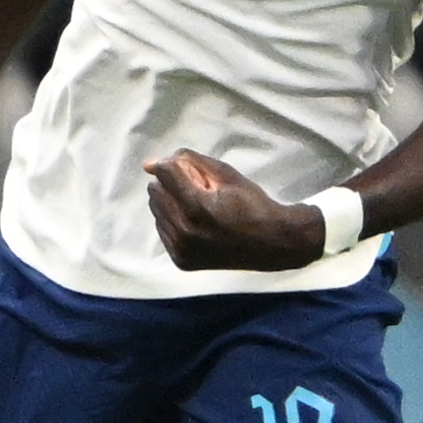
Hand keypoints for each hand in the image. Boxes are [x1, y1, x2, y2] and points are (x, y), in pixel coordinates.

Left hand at [146, 152, 326, 271]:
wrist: (272, 244)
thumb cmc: (252, 205)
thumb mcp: (226, 174)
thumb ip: (189, 162)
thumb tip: (150, 164)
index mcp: (196, 206)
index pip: (164, 172)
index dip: (175, 165)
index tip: (189, 169)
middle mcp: (184, 231)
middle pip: (155, 191)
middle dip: (172, 184)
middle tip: (198, 190)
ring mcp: (182, 249)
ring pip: (156, 210)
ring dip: (171, 203)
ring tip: (198, 208)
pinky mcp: (181, 260)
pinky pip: (162, 230)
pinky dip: (174, 222)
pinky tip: (195, 224)